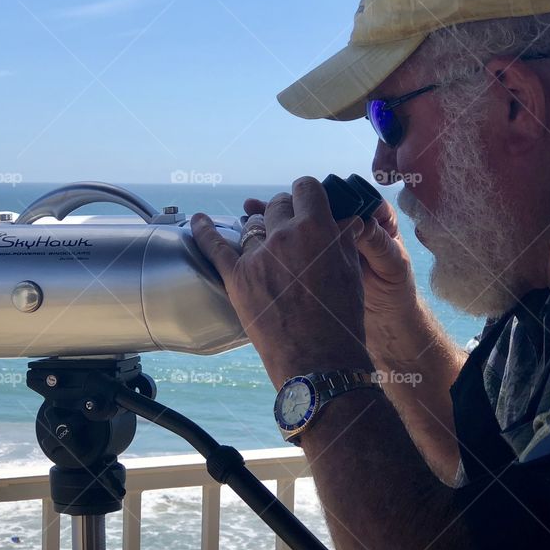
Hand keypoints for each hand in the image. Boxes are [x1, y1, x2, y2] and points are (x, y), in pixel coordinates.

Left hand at [191, 176, 369, 388]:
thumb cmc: (341, 320)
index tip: (307, 202)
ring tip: (266, 240)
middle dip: (286, 212)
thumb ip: (341, 239)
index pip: (306, 188)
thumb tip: (342, 220)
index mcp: (317, 228)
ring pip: (253, 224)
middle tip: (291, 230)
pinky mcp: (236, 278)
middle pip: (277, 204)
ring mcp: (256, 257)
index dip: (308, 194)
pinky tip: (198, 220)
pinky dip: (203, 230)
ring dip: (261, 229)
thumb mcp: (351, 271)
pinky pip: (214, 246)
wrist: (318, 361)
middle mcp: (284, 236)